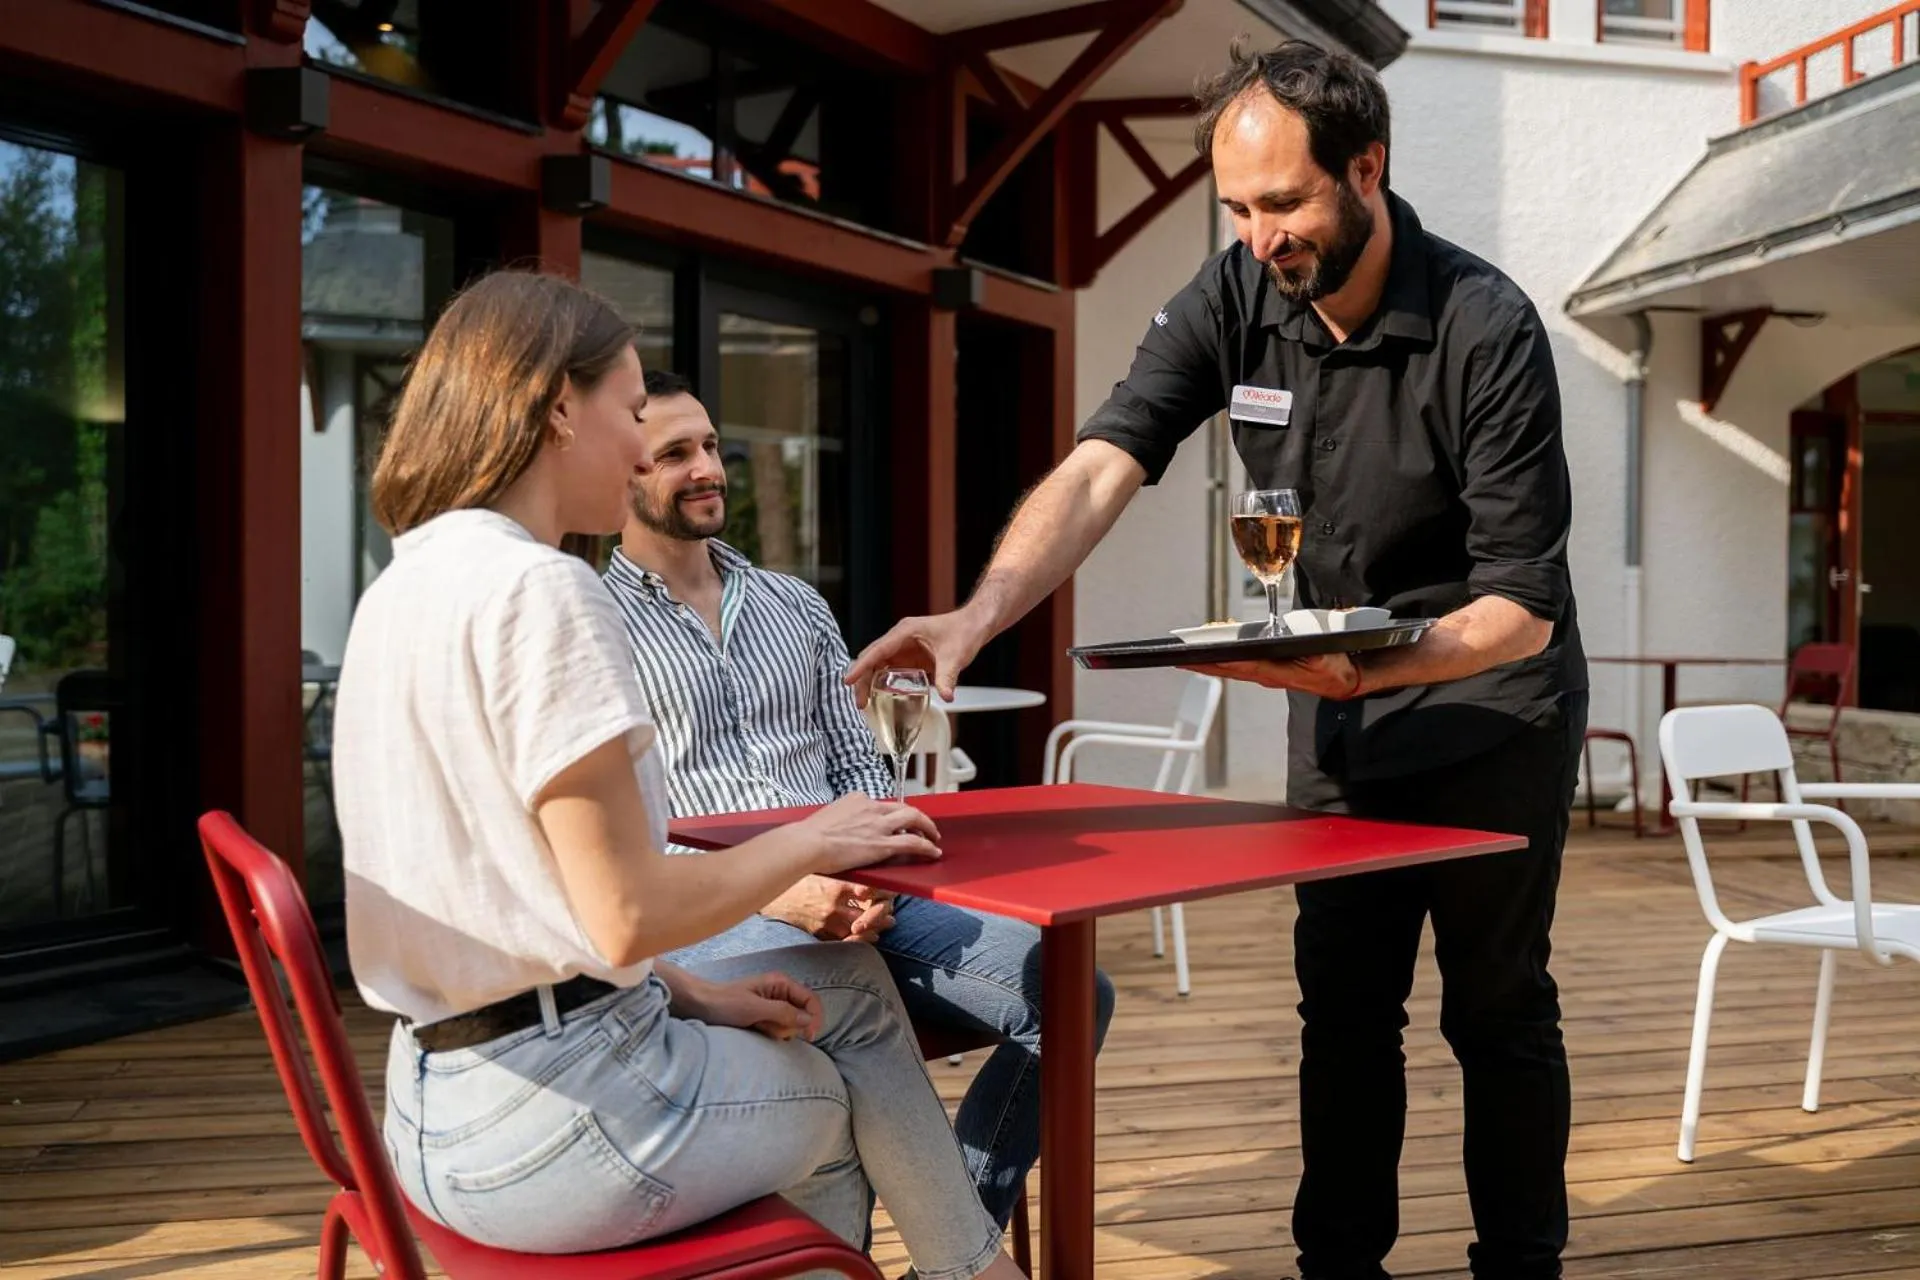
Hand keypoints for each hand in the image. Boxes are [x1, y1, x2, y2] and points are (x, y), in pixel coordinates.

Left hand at [675, 972, 822, 1041]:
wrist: (700, 1005)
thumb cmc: (725, 1003)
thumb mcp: (755, 1009)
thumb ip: (783, 1013)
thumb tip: (809, 1020)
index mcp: (781, 983)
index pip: (811, 999)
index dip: (815, 1018)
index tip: (809, 1037)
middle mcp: (780, 991)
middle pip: (803, 1012)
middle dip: (793, 1025)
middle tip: (775, 1032)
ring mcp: (772, 1003)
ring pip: (791, 1021)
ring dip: (781, 1030)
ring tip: (762, 1029)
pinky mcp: (764, 1014)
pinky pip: (779, 1026)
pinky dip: (773, 1031)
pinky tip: (759, 1031)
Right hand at [764, 875, 898, 941]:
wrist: (771, 893)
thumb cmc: (797, 875)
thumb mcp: (822, 868)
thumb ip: (844, 871)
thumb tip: (868, 876)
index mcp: (836, 886)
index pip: (871, 891)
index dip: (884, 892)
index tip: (891, 891)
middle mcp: (834, 906)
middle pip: (870, 913)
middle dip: (883, 914)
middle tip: (891, 914)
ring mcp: (826, 921)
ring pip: (860, 929)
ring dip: (875, 928)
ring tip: (885, 925)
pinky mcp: (819, 932)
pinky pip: (844, 940)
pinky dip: (859, 939)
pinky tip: (868, 937)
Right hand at [792, 793, 940, 875]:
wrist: (807, 844)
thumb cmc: (809, 835)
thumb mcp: (828, 817)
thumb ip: (841, 820)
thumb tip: (842, 829)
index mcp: (857, 799)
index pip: (882, 805)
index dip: (892, 815)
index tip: (896, 824)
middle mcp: (872, 807)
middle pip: (904, 808)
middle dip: (917, 817)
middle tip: (925, 827)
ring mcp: (879, 825)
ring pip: (914, 819)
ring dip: (928, 827)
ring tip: (934, 837)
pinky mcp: (883, 844)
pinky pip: (913, 842)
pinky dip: (926, 846)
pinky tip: (933, 852)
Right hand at [846, 607, 989, 702]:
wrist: (973, 626)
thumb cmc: (964, 631)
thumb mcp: (956, 656)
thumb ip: (948, 677)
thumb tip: (946, 696)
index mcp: (905, 632)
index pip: (877, 650)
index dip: (861, 666)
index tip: (849, 680)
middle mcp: (899, 639)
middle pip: (872, 659)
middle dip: (862, 680)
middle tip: (860, 703)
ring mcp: (902, 648)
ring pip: (877, 666)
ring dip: (869, 683)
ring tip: (865, 703)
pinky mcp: (908, 657)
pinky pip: (888, 670)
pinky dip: (881, 683)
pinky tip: (879, 697)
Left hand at [1183, 652, 1362, 698]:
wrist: (1344, 679)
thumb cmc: (1334, 668)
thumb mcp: (1325, 658)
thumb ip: (1312, 654)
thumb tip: (1300, 648)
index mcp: (1276, 672)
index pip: (1238, 665)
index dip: (1214, 660)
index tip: (1193, 658)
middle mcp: (1266, 674)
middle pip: (1226, 668)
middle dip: (1201, 663)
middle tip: (1176, 657)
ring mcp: (1264, 673)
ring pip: (1229, 668)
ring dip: (1207, 662)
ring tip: (1185, 654)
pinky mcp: (1266, 669)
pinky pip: (1237, 664)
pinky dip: (1221, 659)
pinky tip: (1210, 653)